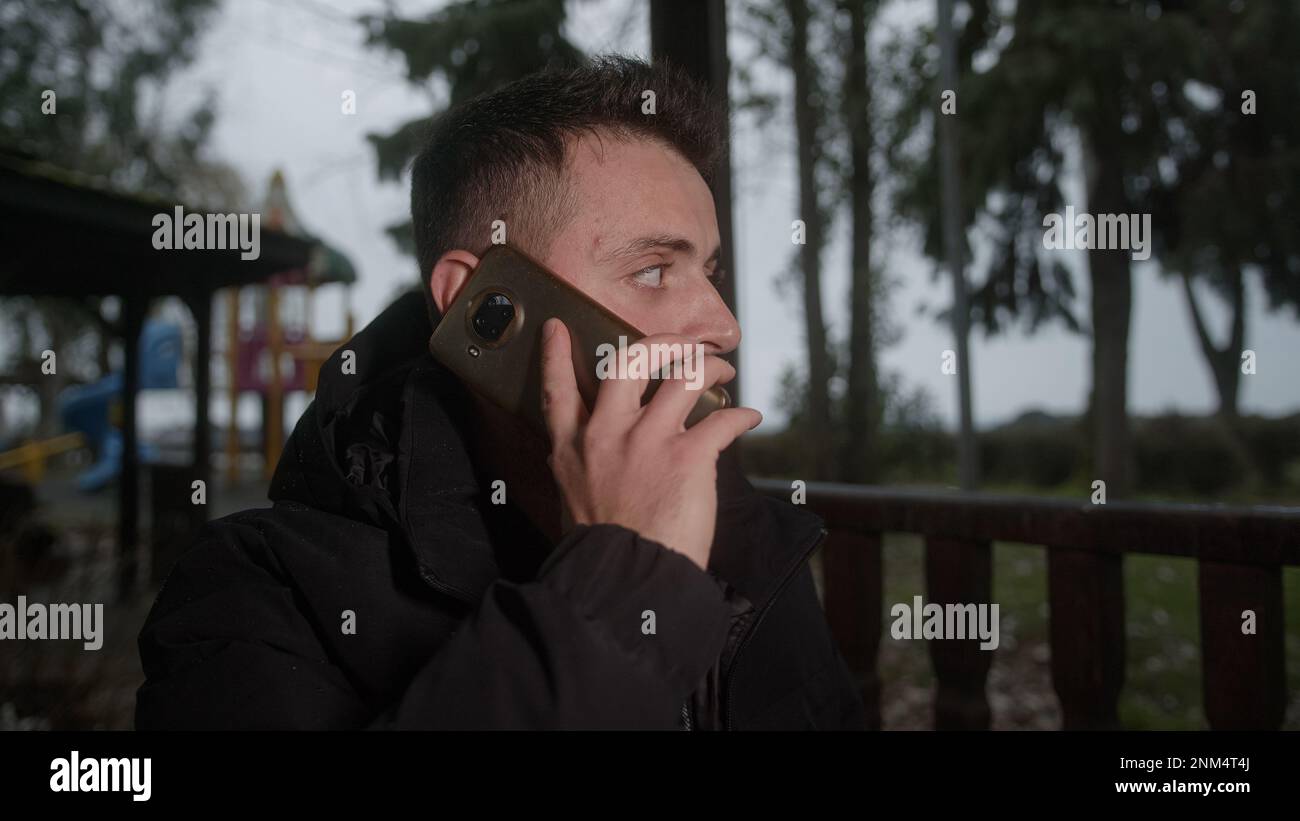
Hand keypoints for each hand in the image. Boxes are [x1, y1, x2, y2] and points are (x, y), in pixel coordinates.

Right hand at [539, 318, 759, 569]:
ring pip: (683, 376)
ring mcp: (648, 441)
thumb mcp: (571, 502)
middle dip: (661, 342)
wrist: (628, 580)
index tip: (558, 329)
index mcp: (572, 449)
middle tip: (680, 343)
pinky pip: (722, 419)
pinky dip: (741, 415)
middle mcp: (607, 435)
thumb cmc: (603, 551)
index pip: (558, 390)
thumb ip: (575, 470)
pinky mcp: (688, 457)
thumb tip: (570, 457)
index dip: (556, 355)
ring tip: (723, 370)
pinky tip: (750, 417)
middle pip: (630, 360)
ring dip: (710, 367)